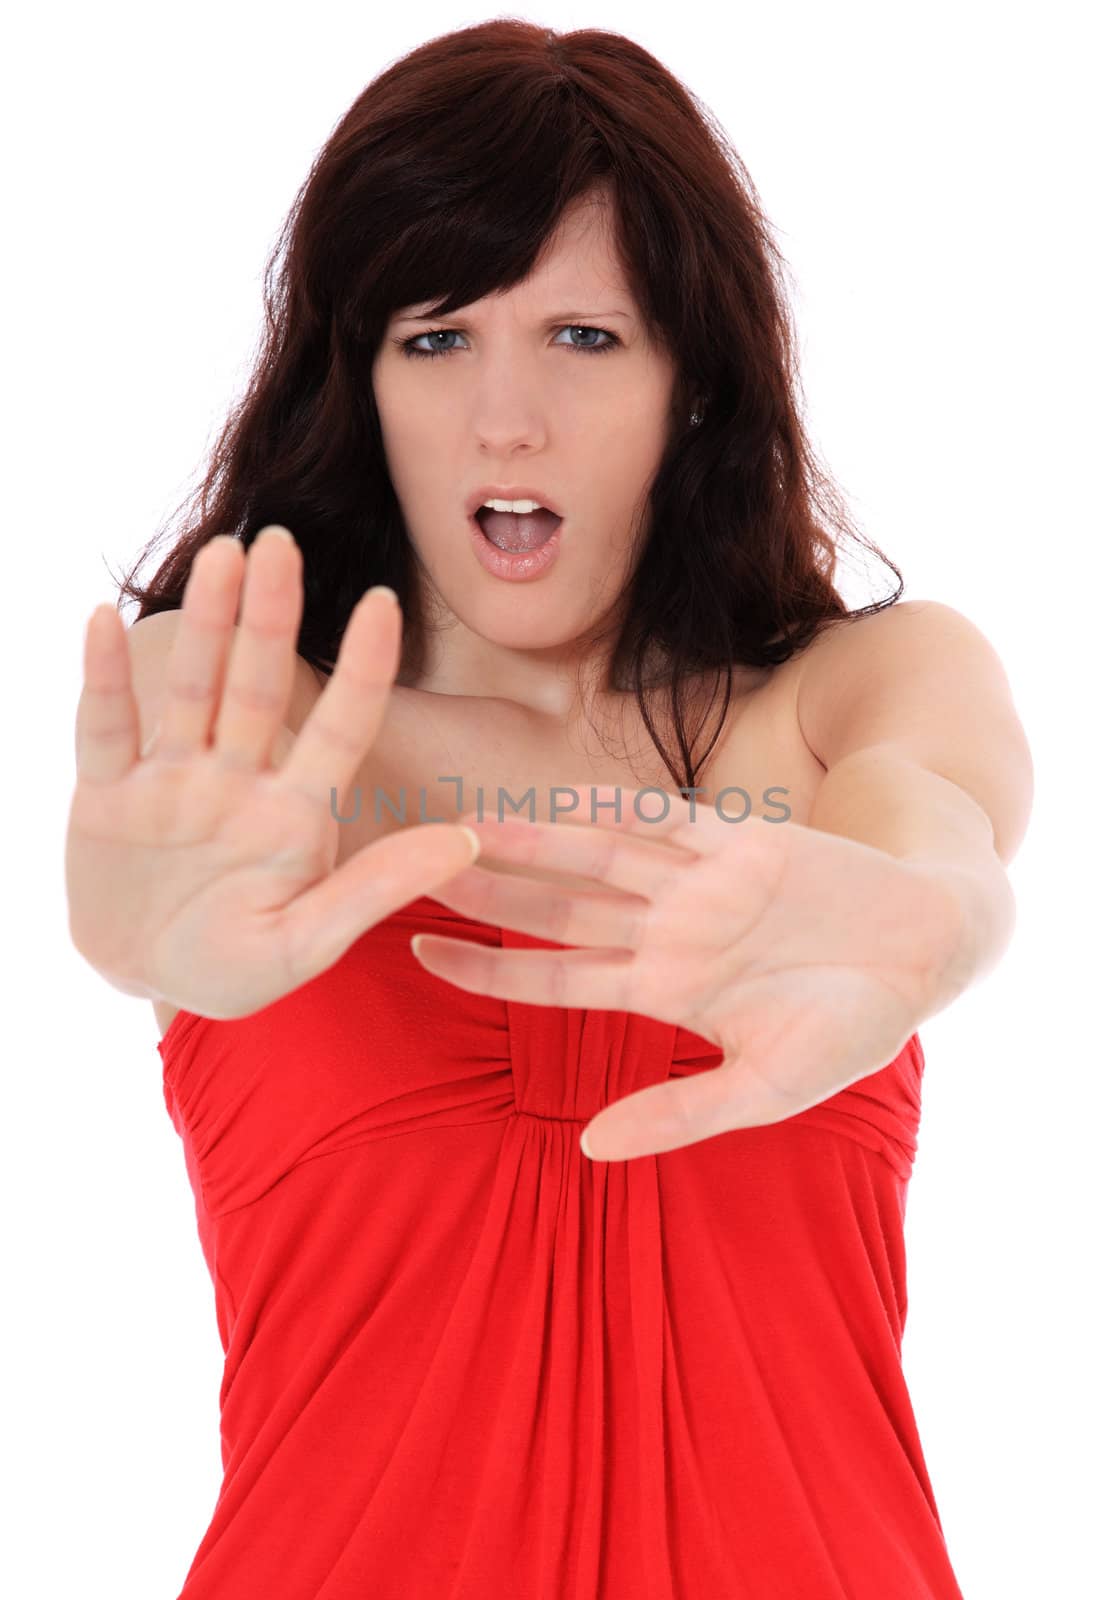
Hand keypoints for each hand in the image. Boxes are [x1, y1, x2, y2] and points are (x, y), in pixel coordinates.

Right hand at [65, 526, 479, 1019]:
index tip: (385, 603)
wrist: (147, 982)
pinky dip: (104, 678)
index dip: (361, 667)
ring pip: (193, 688)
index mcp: (296, 812)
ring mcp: (173, 780)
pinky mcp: (108, 793)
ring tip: (223, 555)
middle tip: (283, 542)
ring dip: (206, 624)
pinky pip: (104, 727)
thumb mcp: (305, 942)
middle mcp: (238, 779)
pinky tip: (102, 619)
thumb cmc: (234, 968)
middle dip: (271, 617)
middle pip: (259, 686)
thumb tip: (463, 842)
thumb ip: (374, 888)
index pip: (340, 727)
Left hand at [408, 785, 963, 1160]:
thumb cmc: (849, 1028)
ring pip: (594, 858)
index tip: (416, 951)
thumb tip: (588, 1150)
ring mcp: (698, 883)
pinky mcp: (741, 842)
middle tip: (404, 870)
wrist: (925, 953)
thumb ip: (678, 1112)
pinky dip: (617, 812)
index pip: (552, 977)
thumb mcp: (763, 1089)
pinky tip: (560, 803)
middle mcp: (667, 930)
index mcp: (663, 989)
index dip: (485, 967)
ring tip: (462, 828)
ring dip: (530, 843)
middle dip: (484, 892)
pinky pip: (666, 822)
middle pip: (554, 908)